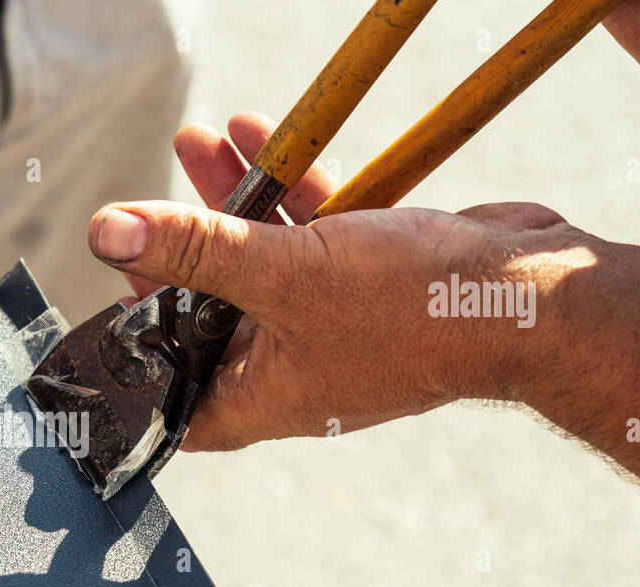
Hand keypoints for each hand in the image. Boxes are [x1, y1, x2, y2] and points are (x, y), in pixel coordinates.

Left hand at [85, 113, 639, 503]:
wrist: (531, 297)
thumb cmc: (413, 313)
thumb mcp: (284, 274)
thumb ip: (195, 249)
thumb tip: (109, 233)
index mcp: (258, 398)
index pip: (171, 393)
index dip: (137, 355)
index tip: (115, 304)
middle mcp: (288, 367)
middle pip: (208, 311)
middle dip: (179, 250)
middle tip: (150, 208)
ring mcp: (327, 323)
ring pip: (257, 260)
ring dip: (227, 202)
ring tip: (197, 142)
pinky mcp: (363, 280)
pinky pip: (307, 233)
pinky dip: (284, 190)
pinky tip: (258, 135)